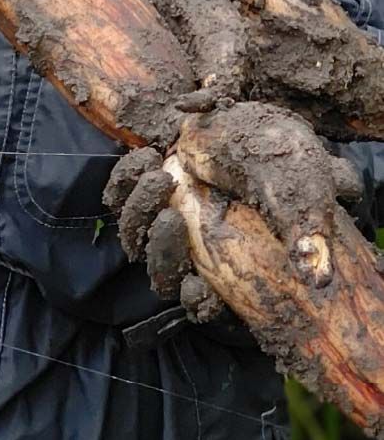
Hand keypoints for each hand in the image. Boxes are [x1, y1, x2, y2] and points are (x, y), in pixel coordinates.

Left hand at [104, 101, 363, 317]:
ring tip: (158, 175)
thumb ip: (307, 240)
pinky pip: (121, 193)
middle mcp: (189, 255)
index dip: (196, 299)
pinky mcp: (147, 190)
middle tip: (171, 217)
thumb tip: (318, 276)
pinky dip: (126, 179)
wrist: (261, 137)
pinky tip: (145, 156)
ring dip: (140, 209)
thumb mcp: (301, 204)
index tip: (198, 284)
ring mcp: (164, 223)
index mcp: (223, 274)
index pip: (199, 303)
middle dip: (161, 247)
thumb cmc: (285, 176)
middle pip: (160, 271)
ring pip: (135, 234)